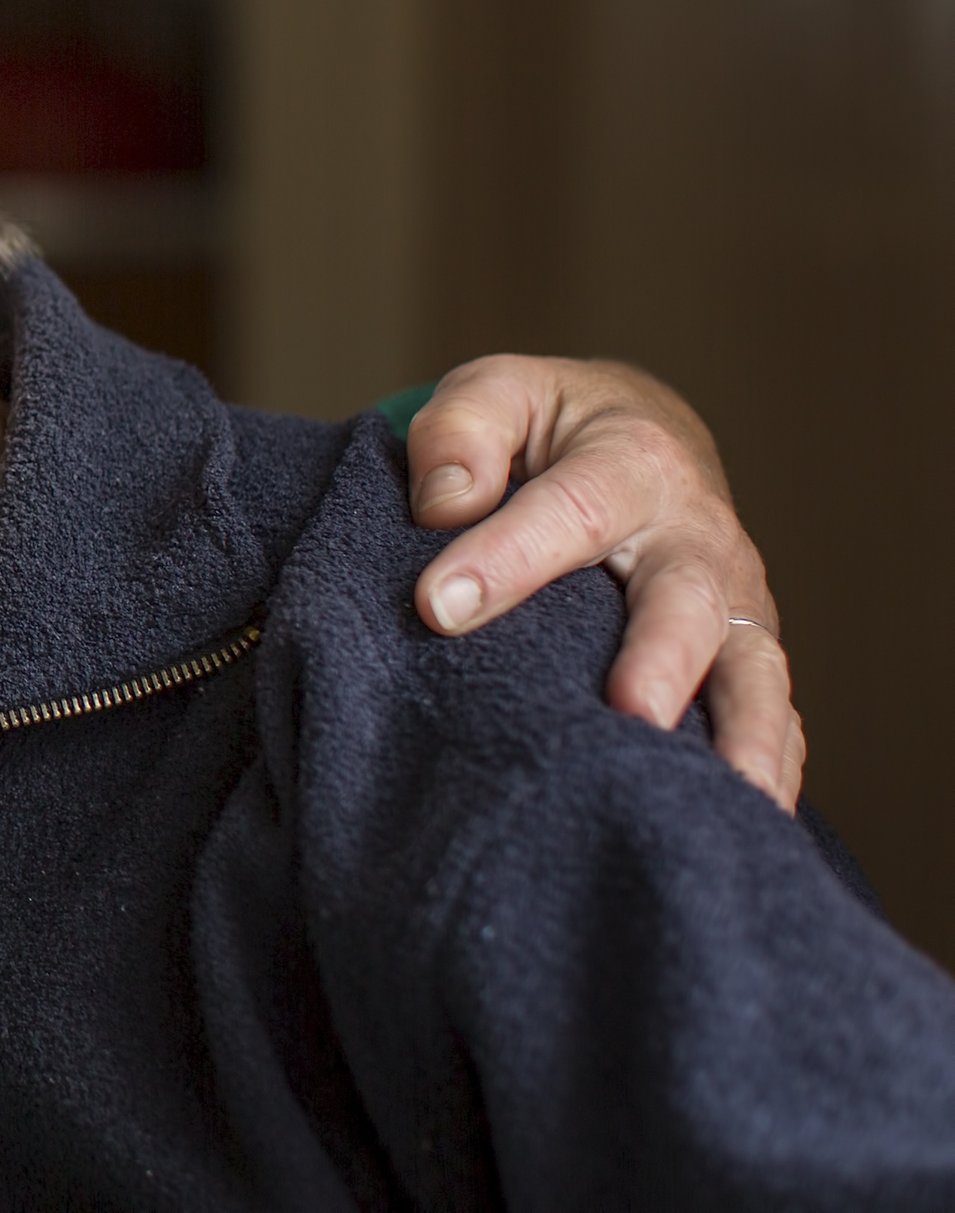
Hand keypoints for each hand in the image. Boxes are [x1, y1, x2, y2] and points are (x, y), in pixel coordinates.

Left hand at [406, 356, 800, 809]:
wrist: (639, 439)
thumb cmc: (549, 428)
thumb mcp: (497, 394)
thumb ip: (461, 431)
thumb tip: (444, 502)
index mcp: (631, 463)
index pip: (568, 510)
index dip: (506, 558)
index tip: (438, 606)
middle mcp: (697, 537)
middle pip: (686, 601)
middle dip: (660, 659)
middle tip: (629, 714)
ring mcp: (732, 604)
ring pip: (753, 670)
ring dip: (743, 735)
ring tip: (722, 798)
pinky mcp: (742, 656)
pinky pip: (774, 716)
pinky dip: (771, 768)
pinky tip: (745, 819)